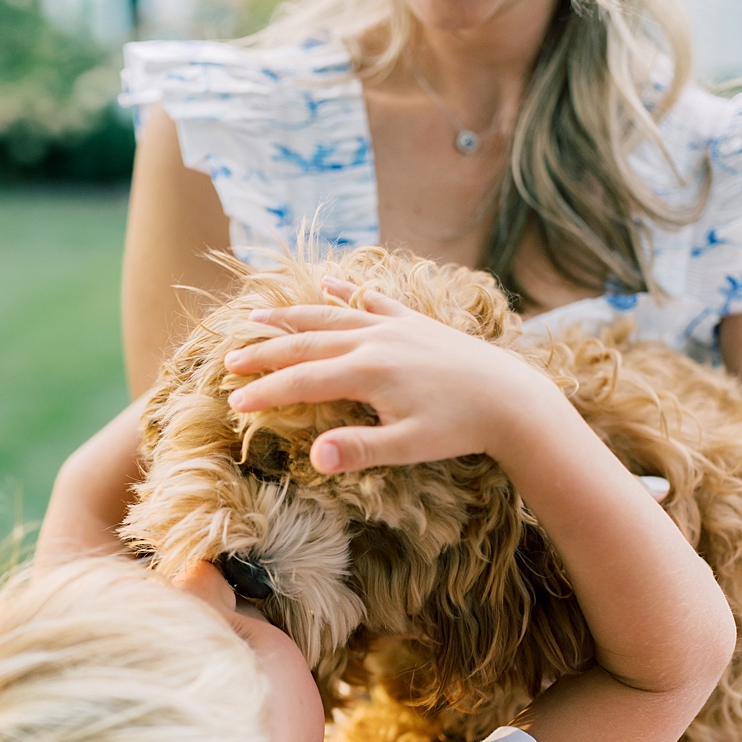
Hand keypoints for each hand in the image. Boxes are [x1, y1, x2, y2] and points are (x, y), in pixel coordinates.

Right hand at [221, 277, 555, 473]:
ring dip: (290, 317)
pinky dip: (346, 291)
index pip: (301, 382)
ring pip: (329, 317)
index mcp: (367, 372)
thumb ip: (358, 450)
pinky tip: (326, 282)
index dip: (264, 393)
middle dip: (263, 353)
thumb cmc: (459, 428)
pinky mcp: (413, 321)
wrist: (513, 398)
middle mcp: (373, 341)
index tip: (233, 404)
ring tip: (255, 317)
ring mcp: (393, 326)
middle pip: (305, 344)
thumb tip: (315, 459)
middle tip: (228, 361)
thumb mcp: (408, 447)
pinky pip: (371, 300)